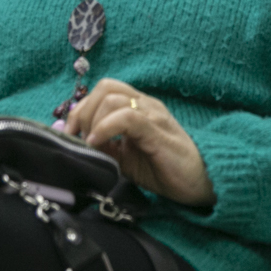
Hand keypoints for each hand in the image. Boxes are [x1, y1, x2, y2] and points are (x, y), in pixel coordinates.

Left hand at [65, 79, 215, 207]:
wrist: (200, 183)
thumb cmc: (166, 170)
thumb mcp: (127, 159)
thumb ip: (106, 148)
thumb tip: (77, 143)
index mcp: (139, 107)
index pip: (104, 90)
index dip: (81, 108)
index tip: (70, 133)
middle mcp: (146, 104)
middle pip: (105, 88)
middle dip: (82, 111)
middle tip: (77, 137)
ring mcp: (152, 115)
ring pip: (112, 98)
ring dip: (92, 121)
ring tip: (90, 144)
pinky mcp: (157, 130)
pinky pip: (126, 117)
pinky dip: (105, 128)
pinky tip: (98, 144)